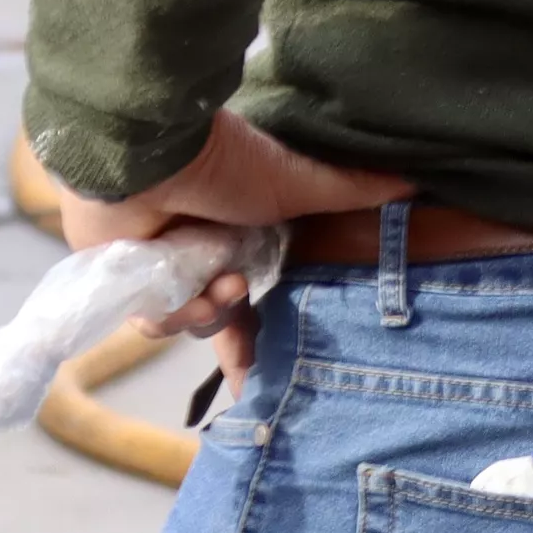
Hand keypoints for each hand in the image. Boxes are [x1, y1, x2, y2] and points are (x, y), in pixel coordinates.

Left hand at [43, 110, 407, 378]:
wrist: (148, 149)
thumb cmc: (222, 162)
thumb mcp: (295, 184)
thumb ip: (350, 190)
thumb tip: (415, 178)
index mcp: (230, 239)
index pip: (248, 307)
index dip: (259, 346)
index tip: (270, 383)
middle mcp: (192, 255)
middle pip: (219, 323)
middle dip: (238, 332)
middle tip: (244, 315)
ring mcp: (152, 266)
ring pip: (187, 324)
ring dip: (210, 311)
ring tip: (223, 286)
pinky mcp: (116, 274)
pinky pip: (150, 317)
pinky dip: (172, 311)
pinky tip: (183, 293)